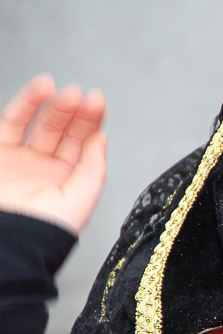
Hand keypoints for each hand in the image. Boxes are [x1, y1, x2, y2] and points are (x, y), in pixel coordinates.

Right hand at [0, 74, 106, 234]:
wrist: (5, 244)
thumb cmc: (43, 232)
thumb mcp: (79, 200)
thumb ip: (93, 168)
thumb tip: (103, 138)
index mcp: (68, 183)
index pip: (84, 145)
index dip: (91, 121)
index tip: (98, 101)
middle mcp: (44, 170)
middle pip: (62, 132)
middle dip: (73, 112)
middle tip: (81, 94)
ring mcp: (19, 161)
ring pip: (37, 124)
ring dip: (51, 105)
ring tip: (63, 90)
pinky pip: (10, 124)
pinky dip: (25, 104)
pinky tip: (40, 89)